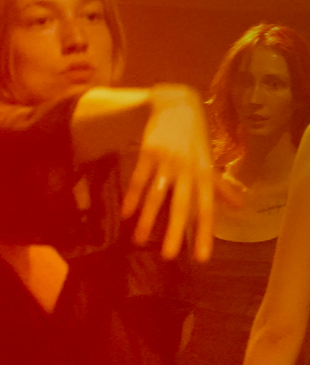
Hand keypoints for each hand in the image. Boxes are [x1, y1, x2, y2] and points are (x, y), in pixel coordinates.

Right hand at [122, 85, 221, 262]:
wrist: (176, 106)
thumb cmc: (193, 139)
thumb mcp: (208, 162)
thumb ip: (220, 186)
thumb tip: (239, 206)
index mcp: (203, 176)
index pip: (206, 209)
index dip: (205, 234)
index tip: (200, 258)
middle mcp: (188, 170)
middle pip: (182, 206)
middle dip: (176, 231)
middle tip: (169, 256)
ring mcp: (168, 161)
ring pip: (158, 195)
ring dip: (148, 219)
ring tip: (139, 241)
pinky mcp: (150, 152)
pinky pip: (140, 178)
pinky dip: (132, 196)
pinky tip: (126, 214)